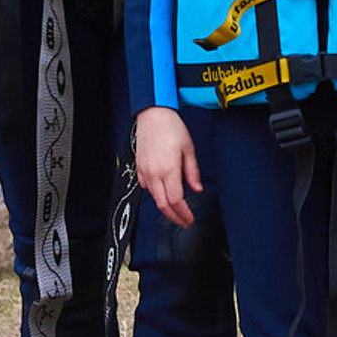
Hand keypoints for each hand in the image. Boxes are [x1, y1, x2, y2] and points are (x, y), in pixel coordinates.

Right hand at [136, 106, 200, 226]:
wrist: (153, 115)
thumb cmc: (171, 127)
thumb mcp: (189, 148)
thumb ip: (193, 172)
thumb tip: (197, 188)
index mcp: (169, 169)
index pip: (176, 201)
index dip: (184, 214)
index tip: (190, 219)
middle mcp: (154, 173)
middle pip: (163, 204)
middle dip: (174, 217)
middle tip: (184, 221)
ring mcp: (145, 171)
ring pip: (154, 198)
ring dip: (166, 207)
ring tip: (177, 209)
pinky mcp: (139, 168)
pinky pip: (147, 188)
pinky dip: (156, 194)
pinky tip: (164, 192)